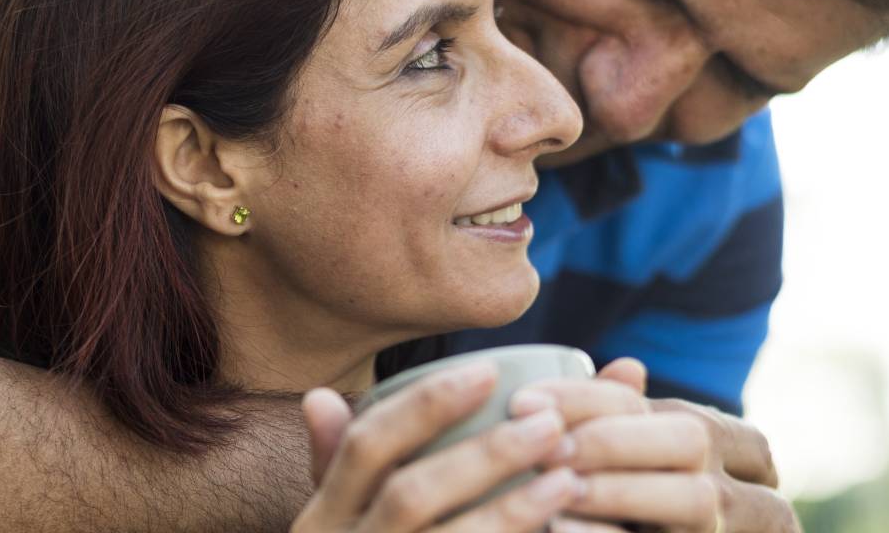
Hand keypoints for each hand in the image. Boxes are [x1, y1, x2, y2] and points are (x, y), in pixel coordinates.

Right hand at [293, 361, 587, 531]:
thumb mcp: (330, 528)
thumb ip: (334, 469)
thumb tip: (319, 396)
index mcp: (320, 521)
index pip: (366, 447)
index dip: (426, 405)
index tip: (488, 371)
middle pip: (411, 493)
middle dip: (484, 454)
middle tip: (549, 424)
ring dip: (513, 509)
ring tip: (568, 478)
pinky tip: (561, 532)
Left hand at [513, 359, 798, 532]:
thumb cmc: (643, 516)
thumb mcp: (637, 464)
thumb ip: (625, 419)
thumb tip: (627, 367)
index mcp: (734, 446)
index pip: (665, 401)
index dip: (590, 398)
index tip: (522, 400)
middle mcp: (749, 488)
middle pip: (693, 440)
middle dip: (611, 441)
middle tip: (545, 446)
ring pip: (695, 500)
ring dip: (618, 490)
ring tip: (558, 487)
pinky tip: (561, 529)